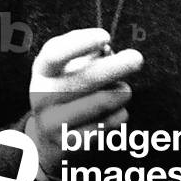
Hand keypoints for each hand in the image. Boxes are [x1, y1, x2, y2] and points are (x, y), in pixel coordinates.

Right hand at [25, 28, 142, 178]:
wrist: (49, 135)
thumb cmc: (67, 86)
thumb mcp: (68, 65)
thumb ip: (86, 52)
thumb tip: (108, 50)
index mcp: (42, 71)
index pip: (56, 54)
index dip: (80, 43)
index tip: (105, 36)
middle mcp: (43, 96)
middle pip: (85, 79)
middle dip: (116, 67)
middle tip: (137, 58)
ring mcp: (55, 122)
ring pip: (102, 101)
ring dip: (122, 91)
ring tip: (124, 89)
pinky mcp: (72, 143)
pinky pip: (110, 124)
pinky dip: (120, 113)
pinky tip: (116, 111)